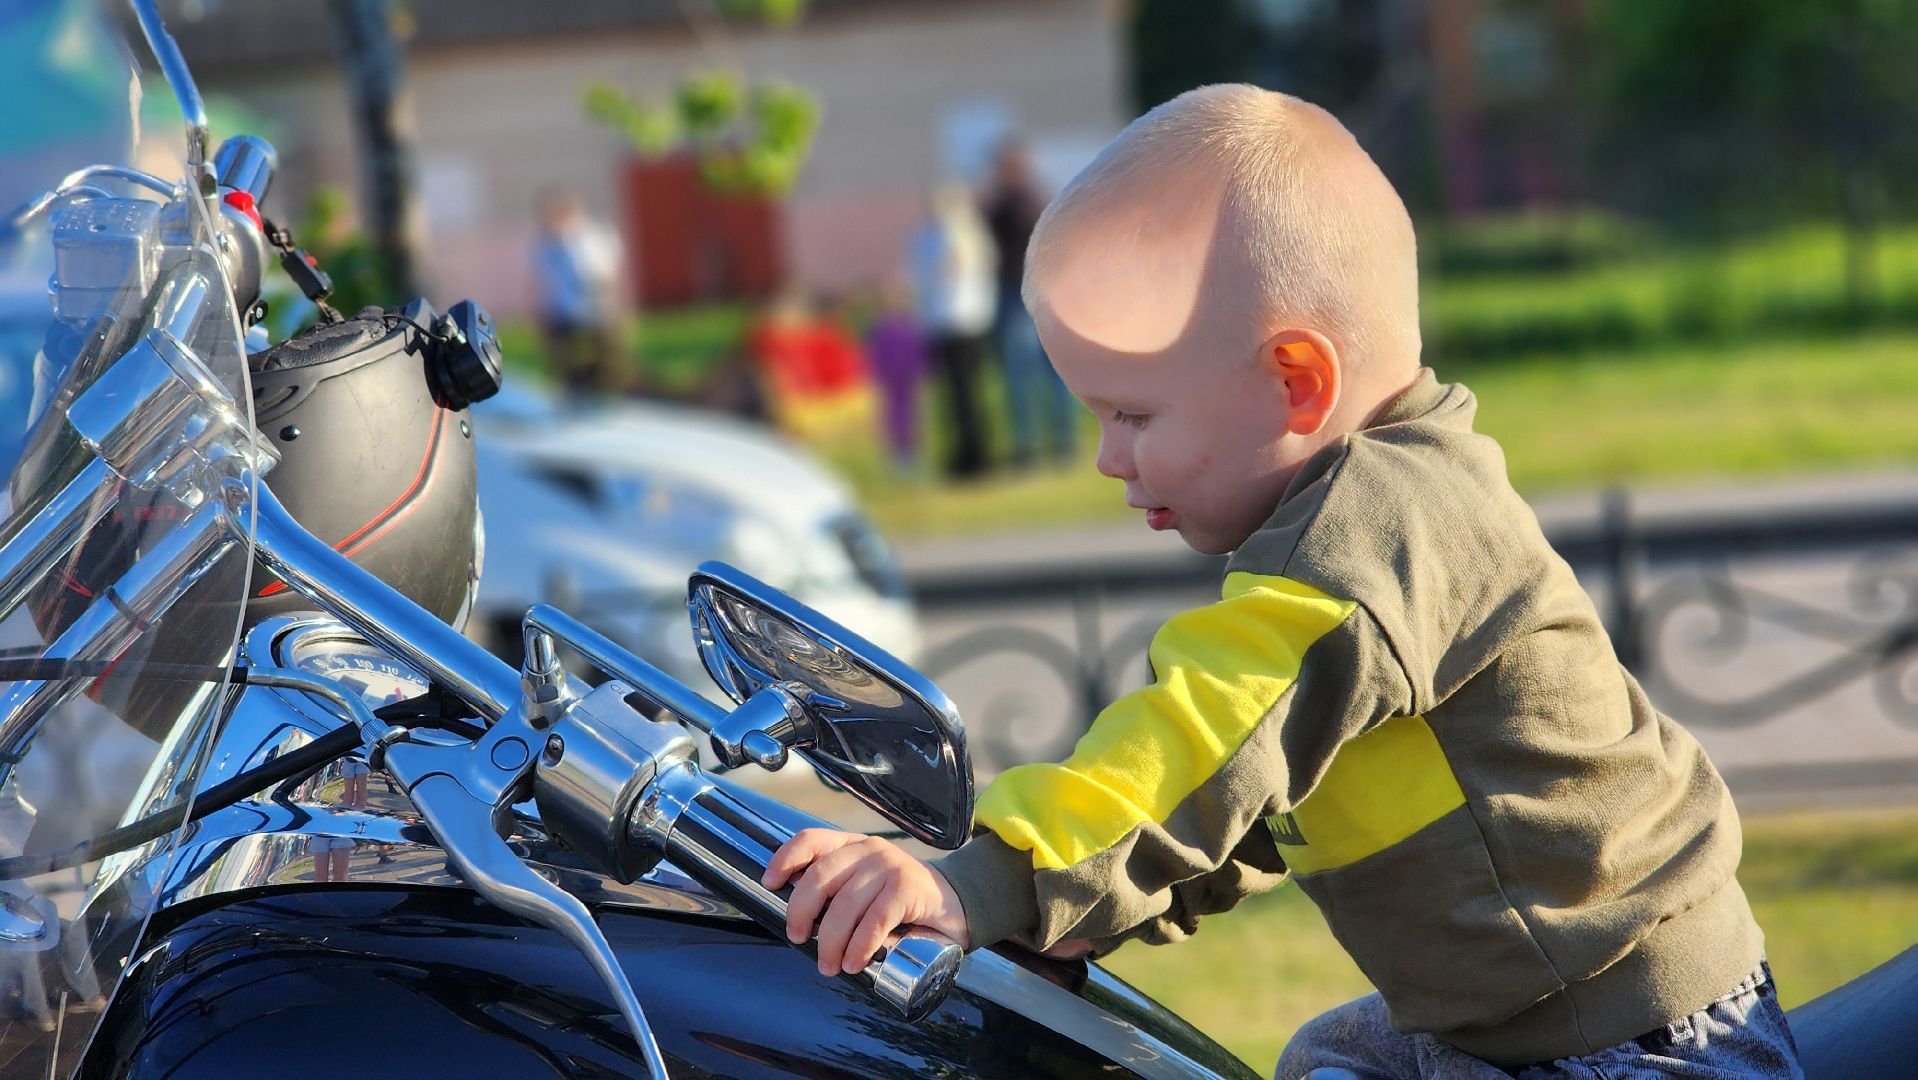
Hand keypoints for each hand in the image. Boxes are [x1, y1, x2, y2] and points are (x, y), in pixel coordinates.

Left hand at [762, 828, 970, 976]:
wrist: (956, 905)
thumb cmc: (902, 903)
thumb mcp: (866, 887)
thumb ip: (839, 892)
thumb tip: (799, 922)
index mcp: (852, 846)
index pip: (811, 840)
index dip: (785, 858)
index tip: (769, 883)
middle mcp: (868, 849)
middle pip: (820, 876)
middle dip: (801, 912)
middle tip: (799, 939)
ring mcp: (889, 866)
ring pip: (845, 904)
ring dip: (831, 941)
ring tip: (830, 965)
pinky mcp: (908, 888)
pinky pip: (875, 919)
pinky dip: (860, 945)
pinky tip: (855, 962)